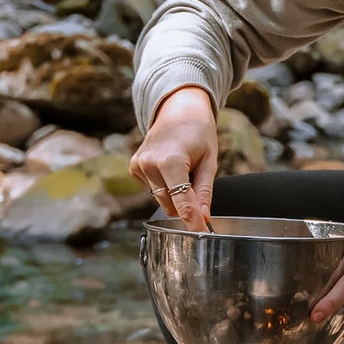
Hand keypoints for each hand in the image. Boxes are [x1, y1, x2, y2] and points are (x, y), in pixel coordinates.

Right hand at [129, 87, 217, 230]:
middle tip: (198, 185)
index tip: (202, 235)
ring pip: (161, 200)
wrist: (177, 108)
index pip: (182, 203)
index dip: (194, 222)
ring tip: (184, 169)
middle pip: (171, 205)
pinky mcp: (133, 168)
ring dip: (175, 194)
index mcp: (170, 161)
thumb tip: (203, 218)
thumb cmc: (198, 131)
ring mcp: (138, 166)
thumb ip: (204, 192)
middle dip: (186, 204)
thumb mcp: (209, 161)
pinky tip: (170, 167)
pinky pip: (153, 190)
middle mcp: (149, 164)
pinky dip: (165, 186)